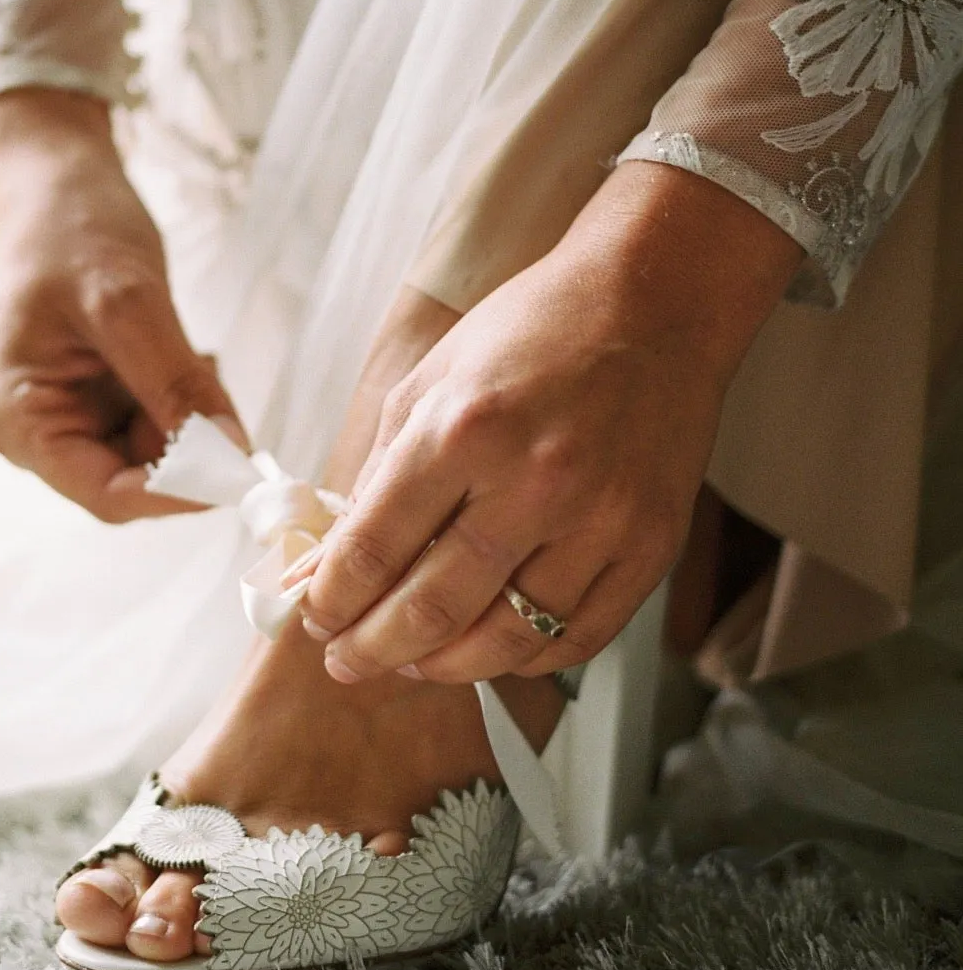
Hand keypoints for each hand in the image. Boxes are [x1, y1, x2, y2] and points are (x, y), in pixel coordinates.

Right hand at [0, 87, 243, 520]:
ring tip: (192, 351)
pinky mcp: (99, 394)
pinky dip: (186, 396)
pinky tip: (185, 350)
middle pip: (132, 479)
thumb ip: (174, 383)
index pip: (106, 495)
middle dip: (188, 446)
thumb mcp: (126, 301)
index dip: (177, 492)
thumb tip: (231, 452)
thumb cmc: (70, 226)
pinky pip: (158, 421)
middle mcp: (37, 429)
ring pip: (155, 454)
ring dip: (190, 416)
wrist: (55, 176)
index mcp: (18, 418)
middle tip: (218, 386)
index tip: (240, 466)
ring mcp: (68, 412)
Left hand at [301, 162, 803, 683]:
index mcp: (462, 430)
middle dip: (370, 649)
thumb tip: (332, 556)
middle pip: (431, 609)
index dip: (332, 599)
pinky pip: (577, 638)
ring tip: (409, 662)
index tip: (314, 618)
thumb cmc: (534, 330)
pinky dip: (525, 658)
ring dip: (443, 666)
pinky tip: (491, 648)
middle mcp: (532, 482)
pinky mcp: (649, 547)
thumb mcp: (430, 378)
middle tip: (344, 662)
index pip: (374, 547)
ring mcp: (598, 522)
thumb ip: (379, 471)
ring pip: (505, 640)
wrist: (655, 302)